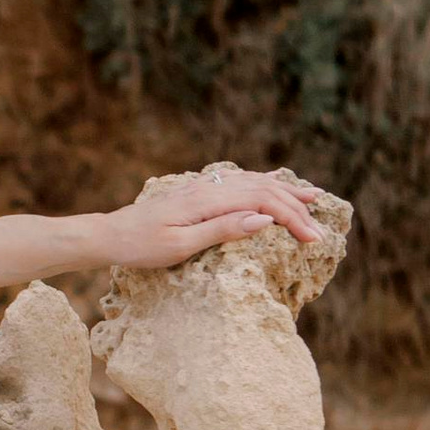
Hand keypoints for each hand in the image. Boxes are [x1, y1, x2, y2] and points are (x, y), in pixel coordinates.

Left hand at [98, 165, 329, 269]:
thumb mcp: (180, 246)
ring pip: (254, 181)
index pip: (263, 202)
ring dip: (285, 190)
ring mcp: (204, 187)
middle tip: (320, 232)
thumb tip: (265, 220)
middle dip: (296, 209)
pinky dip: (263, 183)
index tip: (314, 240)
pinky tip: (273, 184)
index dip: (293, 219)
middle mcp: (209, 187)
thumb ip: (223, 230)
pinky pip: (240, 182)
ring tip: (313, 197)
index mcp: (207, 200)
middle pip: (264, 189)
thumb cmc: (141, 247)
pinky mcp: (199, 192)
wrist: (109, 235)